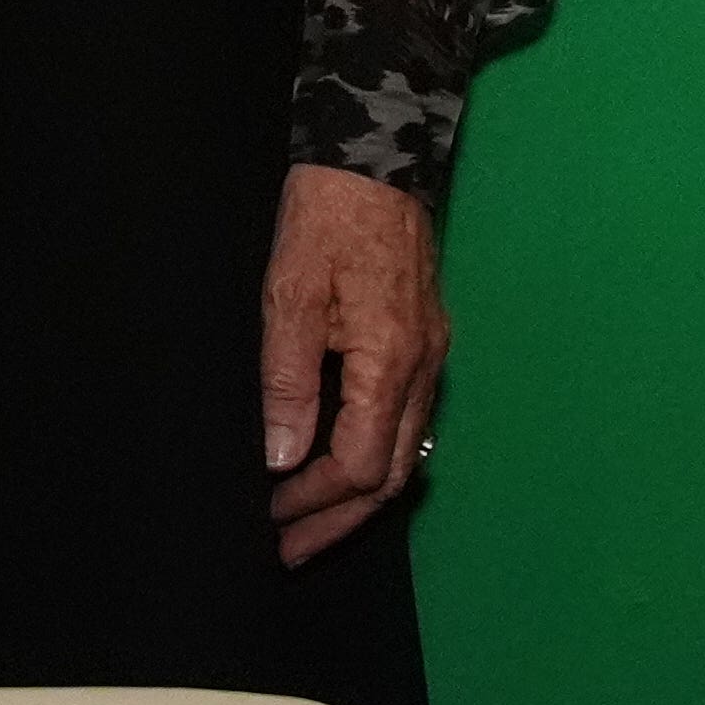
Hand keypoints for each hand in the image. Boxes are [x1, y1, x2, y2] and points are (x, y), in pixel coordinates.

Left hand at [262, 164, 445, 567]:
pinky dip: (375, 455)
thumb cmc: (326, 217)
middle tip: (292, 550)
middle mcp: (424, 368)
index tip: (272, 519)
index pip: (360, 464)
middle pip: (392, 473)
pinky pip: (409, 421)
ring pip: (406, 451)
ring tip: (312, 522)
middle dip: (341, 518)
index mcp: (390, 362)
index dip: (315, 501)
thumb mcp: (289, 294)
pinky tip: (343, 463)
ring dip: (359, 495)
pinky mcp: (426, 338)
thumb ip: (287, 381)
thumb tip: (284, 458)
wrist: (374, 154)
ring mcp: (433, 354)